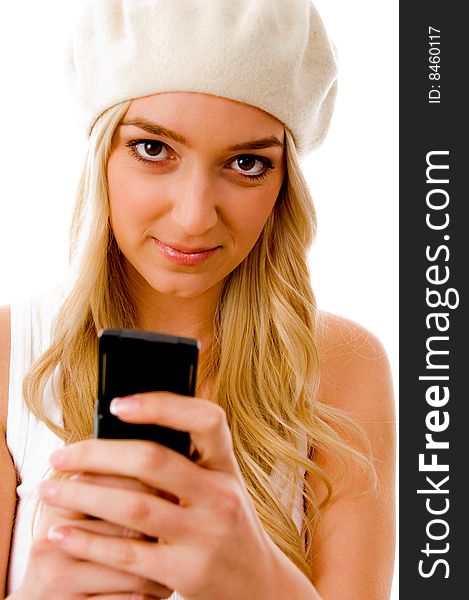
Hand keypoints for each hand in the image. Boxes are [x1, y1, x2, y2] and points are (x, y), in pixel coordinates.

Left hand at [39, 392, 283, 599]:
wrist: (258, 585)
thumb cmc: (228, 525)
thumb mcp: (221, 485)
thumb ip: (190, 459)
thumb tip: (133, 424)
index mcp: (226, 467)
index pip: (207, 419)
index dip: (162, 405)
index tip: (117, 404)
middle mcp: (221, 496)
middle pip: (152, 461)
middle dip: (97, 455)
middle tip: (60, 455)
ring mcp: (204, 535)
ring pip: (132, 507)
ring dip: (82, 496)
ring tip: (48, 491)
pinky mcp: (185, 573)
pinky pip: (126, 554)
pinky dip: (88, 541)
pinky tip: (62, 533)